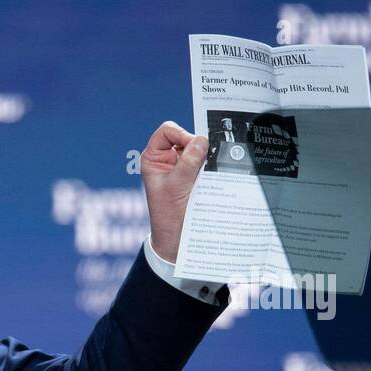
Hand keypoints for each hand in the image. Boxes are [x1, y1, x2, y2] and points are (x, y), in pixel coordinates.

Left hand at [140, 121, 207, 262]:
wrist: (176, 239)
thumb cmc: (168, 215)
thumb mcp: (176, 187)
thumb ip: (188, 162)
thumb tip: (202, 140)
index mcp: (153, 158)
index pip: (167, 131)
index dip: (182, 134)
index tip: (194, 146)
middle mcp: (167, 160)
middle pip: (187, 138)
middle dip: (198, 147)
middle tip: (207, 161)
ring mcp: (182, 167)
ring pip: (199, 150)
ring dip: (207, 159)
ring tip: (209, 174)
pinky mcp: (195, 176)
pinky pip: (207, 164)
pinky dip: (213, 167)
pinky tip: (217, 177)